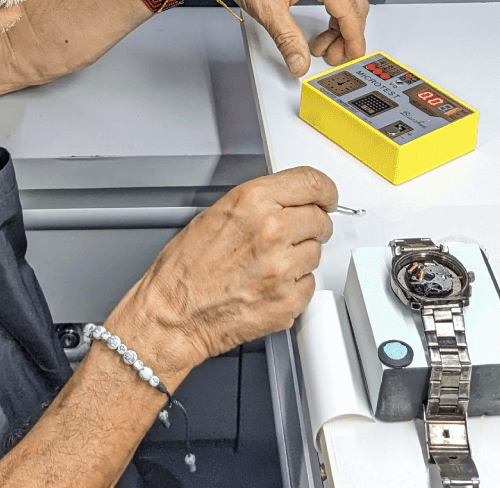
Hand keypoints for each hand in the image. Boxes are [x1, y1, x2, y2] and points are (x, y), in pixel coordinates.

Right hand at [104, 167, 338, 384]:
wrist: (172, 317)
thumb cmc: (184, 270)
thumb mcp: (215, 214)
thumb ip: (259, 203)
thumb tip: (288, 201)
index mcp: (253, 202)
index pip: (312, 183)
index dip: (325, 191)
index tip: (327, 198)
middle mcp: (272, 230)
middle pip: (319, 219)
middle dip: (310, 226)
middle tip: (290, 236)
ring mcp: (283, 268)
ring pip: (315, 253)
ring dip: (299, 257)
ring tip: (266, 265)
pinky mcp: (288, 300)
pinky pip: (309, 285)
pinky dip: (294, 285)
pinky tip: (267, 285)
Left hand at [194, 0, 368, 76]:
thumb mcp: (267, 9)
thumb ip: (288, 40)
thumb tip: (300, 61)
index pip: (350, 10)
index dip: (354, 38)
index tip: (353, 55)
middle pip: (355, 4)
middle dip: (348, 34)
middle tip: (334, 55)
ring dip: (341, 25)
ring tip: (322, 45)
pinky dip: (333, 12)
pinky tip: (321, 26)